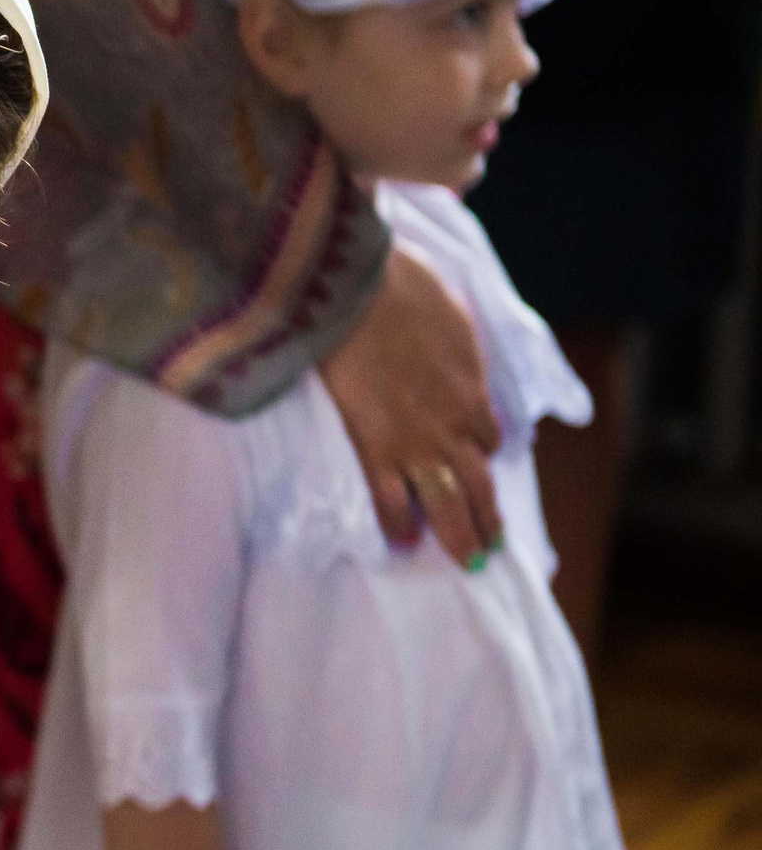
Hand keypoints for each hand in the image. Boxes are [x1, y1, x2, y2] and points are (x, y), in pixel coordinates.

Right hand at [320, 244, 504, 565]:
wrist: (359, 294)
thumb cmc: (403, 291)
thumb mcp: (450, 317)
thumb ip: (453, 347)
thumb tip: (449, 352)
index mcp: (472, 391)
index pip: (488, 436)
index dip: (480, 450)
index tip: (472, 462)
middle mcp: (453, 427)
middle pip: (479, 485)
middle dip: (486, 519)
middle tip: (490, 546)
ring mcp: (415, 443)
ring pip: (448, 503)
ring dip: (460, 534)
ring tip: (466, 558)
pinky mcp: (375, 449)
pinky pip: (391, 500)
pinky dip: (399, 524)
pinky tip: (402, 540)